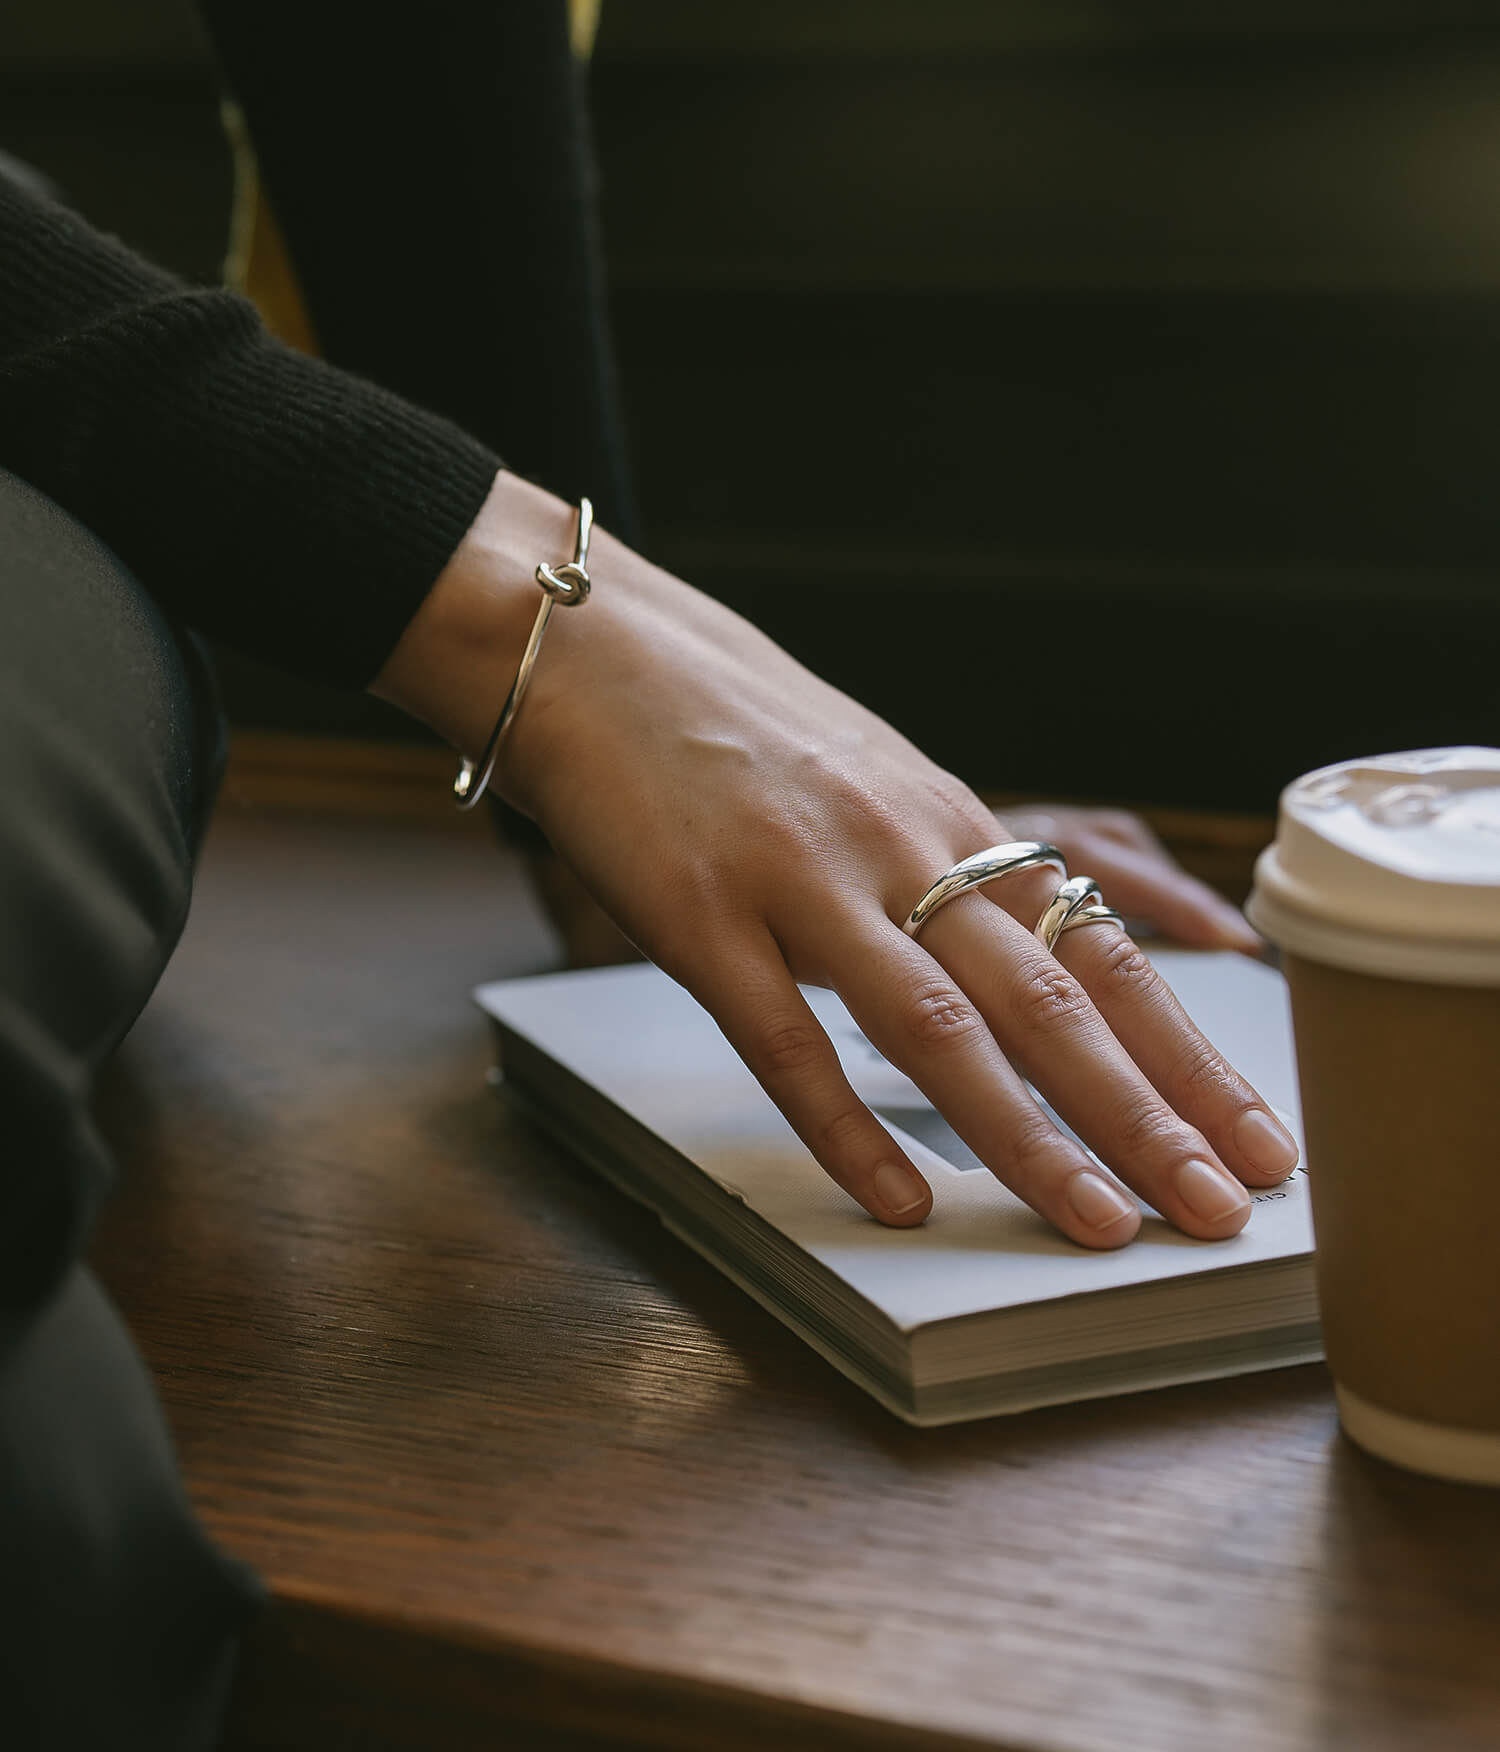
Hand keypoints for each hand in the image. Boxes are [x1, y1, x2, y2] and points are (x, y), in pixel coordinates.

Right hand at [377, 474, 1299, 1248]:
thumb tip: (1021, 957)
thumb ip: (941, 868)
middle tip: (1219, 1207)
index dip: (1188, 1051)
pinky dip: (848, 1126)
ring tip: (1096, 1224)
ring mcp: (802, 881)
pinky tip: (897, 1199)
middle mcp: (900, 849)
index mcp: (949, 821)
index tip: (1256, 1132)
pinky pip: (786, 1039)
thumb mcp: (869, 781)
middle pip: (1049, 999)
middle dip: (1147, 1114)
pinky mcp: (703, 914)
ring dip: (1027, 1135)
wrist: (594, 645)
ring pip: (939, 1026)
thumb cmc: (733, 721)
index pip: (1100, 950)